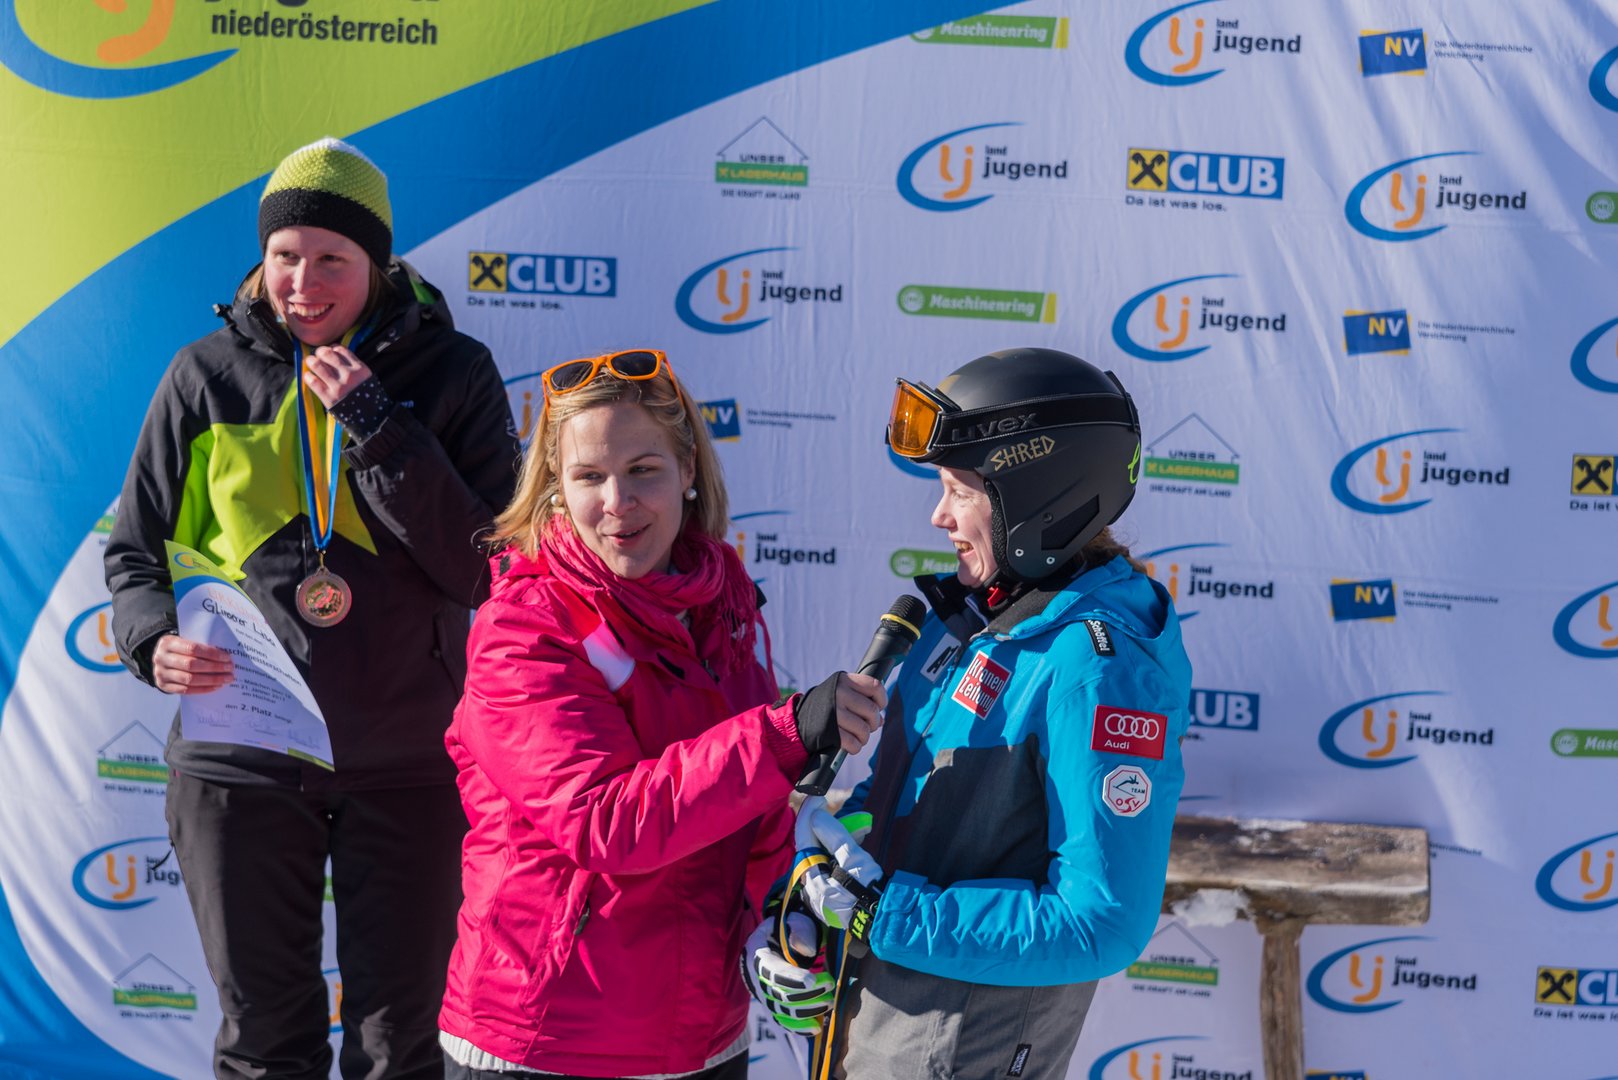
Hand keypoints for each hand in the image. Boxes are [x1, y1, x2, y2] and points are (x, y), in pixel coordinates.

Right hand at [152, 634, 234, 693]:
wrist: (160, 659)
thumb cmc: (179, 649)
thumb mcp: (184, 641)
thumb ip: (200, 646)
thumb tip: (224, 655)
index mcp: (168, 643)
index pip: (193, 648)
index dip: (212, 654)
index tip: (227, 658)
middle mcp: (162, 658)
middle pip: (192, 665)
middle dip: (214, 667)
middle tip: (230, 669)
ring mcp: (161, 673)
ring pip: (189, 679)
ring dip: (211, 680)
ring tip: (226, 679)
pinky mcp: (163, 686)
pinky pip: (186, 690)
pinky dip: (203, 689)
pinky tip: (216, 686)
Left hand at [302, 343, 372, 407]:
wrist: (370, 420)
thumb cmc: (368, 399)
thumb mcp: (367, 379)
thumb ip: (354, 367)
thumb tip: (335, 355)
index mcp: (360, 369)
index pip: (341, 350)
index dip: (332, 348)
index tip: (330, 351)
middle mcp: (349, 376)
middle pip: (327, 354)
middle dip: (320, 352)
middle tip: (318, 355)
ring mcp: (338, 387)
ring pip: (317, 365)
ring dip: (311, 361)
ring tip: (311, 362)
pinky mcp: (329, 398)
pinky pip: (313, 382)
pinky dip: (308, 376)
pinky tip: (309, 376)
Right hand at [740, 916, 832, 1035]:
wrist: (778, 939)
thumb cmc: (788, 929)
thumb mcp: (794, 921)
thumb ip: (800, 931)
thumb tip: (806, 951)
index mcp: (758, 953)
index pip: (772, 971)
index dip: (792, 978)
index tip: (813, 979)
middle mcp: (756, 978)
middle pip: (780, 994)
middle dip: (808, 994)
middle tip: (830, 985)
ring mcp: (763, 994)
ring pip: (783, 1011)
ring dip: (808, 1010)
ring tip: (829, 1002)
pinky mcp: (773, 1005)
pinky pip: (783, 1021)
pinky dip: (798, 1027)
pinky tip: (816, 1027)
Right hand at [794, 671, 885, 755]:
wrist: (796, 720)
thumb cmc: (824, 706)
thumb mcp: (840, 694)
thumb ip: (860, 701)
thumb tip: (881, 719)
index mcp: (843, 680)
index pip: (875, 686)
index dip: (882, 699)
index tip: (879, 707)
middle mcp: (839, 693)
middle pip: (872, 711)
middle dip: (874, 723)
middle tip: (868, 727)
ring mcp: (833, 712)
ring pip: (864, 729)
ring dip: (864, 737)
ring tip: (859, 738)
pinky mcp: (829, 730)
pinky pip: (853, 743)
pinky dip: (855, 747)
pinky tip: (852, 745)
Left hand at [794, 803, 882, 937]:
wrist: (884, 919)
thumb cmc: (870, 890)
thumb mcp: (854, 859)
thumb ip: (834, 837)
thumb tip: (816, 817)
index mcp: (814, 879)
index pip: (804, 840)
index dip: (808, 815)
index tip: (816, 796)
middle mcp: (812, 887)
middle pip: (811, 847)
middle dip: (822, 824)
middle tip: (829, 804)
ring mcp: (820, 892)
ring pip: (821, 856)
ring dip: (834, 837)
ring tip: (855, 824)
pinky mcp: (831, 894)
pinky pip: (829, 866)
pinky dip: (838, 851)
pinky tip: (854, 839)